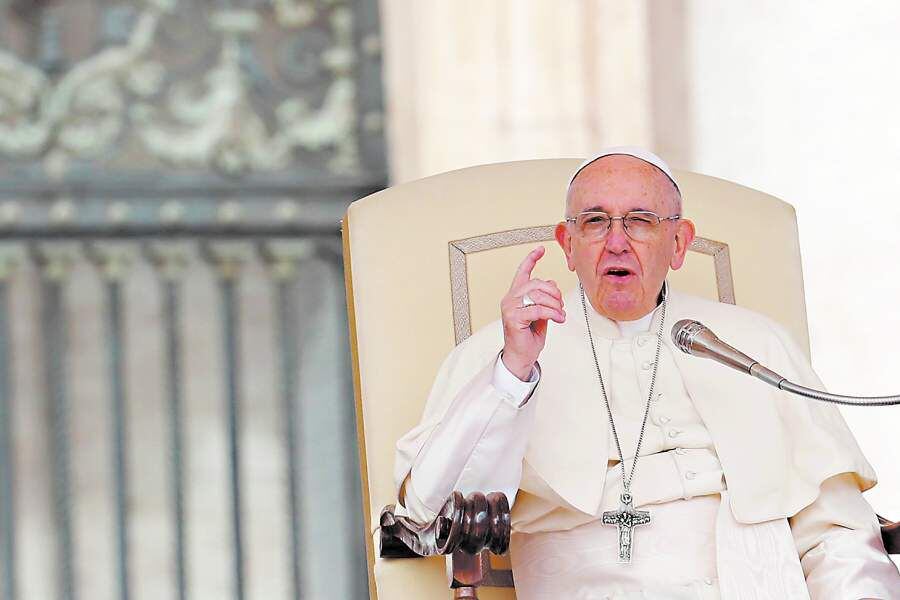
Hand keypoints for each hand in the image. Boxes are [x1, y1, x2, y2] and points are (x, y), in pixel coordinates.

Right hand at [500, 246, 564, 380]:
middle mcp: (510, 299)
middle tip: (561, 305)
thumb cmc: (528, 337)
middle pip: (536, 284)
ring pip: (538, 295)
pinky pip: (537, 309)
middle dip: (554, 293)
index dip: (531, 259)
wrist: (521, 356)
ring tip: (560, 314)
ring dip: (554, 305)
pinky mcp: (513, 318)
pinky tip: (559, 319)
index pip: (522, 272)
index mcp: (515, 295)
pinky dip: (552, 313)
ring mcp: (510, 308)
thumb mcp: (541, 314)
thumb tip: (552, 283)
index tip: (540, 249)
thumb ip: (544, 299)